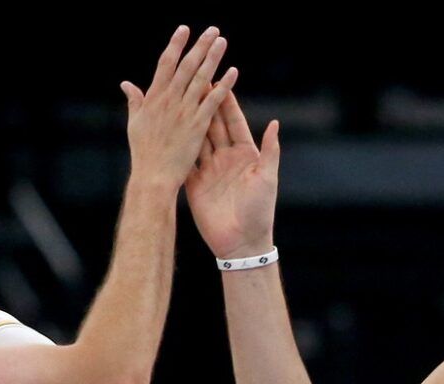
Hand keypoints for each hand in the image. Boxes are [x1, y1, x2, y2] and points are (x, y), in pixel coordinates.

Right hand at [121, 26, 236, 191]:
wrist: (152, 177)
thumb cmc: (143, 154)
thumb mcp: (135, 123)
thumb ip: (135, 101)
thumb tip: (126, 84)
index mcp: (154, 98)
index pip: (166, 64)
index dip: (175, 45)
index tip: (184, 29)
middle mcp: (170, 100)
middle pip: (187, 66)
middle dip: (199, 46)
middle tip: (212, 30)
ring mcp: (184, 112)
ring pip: (201, 78)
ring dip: (212, 58)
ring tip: (222, 41)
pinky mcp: (198, 126)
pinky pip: (213, 101)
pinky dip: (224, 86)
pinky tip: (233, 72)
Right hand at [185, 91, 280, 258]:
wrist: (241, 243)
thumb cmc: (260, 211)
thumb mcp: (267, 178)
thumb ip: (270, 151)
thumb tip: (275, 123)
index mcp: (245, 154)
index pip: (234, 122)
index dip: (227, 102)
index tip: (220, 80)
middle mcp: (226, 158)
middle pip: (213, 126)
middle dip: (205, 104)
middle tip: (195, 82)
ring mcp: (209, 170)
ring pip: (197, 139)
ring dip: (190, 120)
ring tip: (179, 100)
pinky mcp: (194, 184)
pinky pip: (185, 162)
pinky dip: (178, 146)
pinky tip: (169, 130)